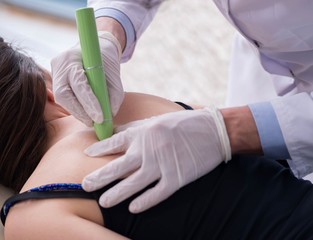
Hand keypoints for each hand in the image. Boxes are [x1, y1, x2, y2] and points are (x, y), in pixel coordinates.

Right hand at [51, 32, 123, 125]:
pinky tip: (85, 113)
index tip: (99, 117)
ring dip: (77, 112)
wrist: (96, 47)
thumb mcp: (114, 73)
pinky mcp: (56, 80)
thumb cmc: (106, 59)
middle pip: (64, 94)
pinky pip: (64, 98)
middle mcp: (60, 64)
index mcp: (73, 57)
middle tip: (94, 123)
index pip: (79, 84)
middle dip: (80, 112)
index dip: (89, 103)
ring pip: (62, 98)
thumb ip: (114, 93)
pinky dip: (75, 107)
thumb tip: (110, 114)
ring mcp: (55, 72)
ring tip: (92, 120)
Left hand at [82, 107, 230, 212]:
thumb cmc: (181, 124)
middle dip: (100, 177)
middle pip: (118, 166)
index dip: (98, 149)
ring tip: (103, 202)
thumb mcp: (155, 121)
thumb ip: (133, 129)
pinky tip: (133, 208)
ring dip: (116, 194)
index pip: (114, 142)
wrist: (212, 131)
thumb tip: (113, 134)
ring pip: (133, 183)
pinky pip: (156, 193)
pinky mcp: (176, 178)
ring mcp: (162, 165)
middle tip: (84, 186)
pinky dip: (144, 202)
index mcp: (142, 133)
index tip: (86, 155)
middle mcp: (148, 150)